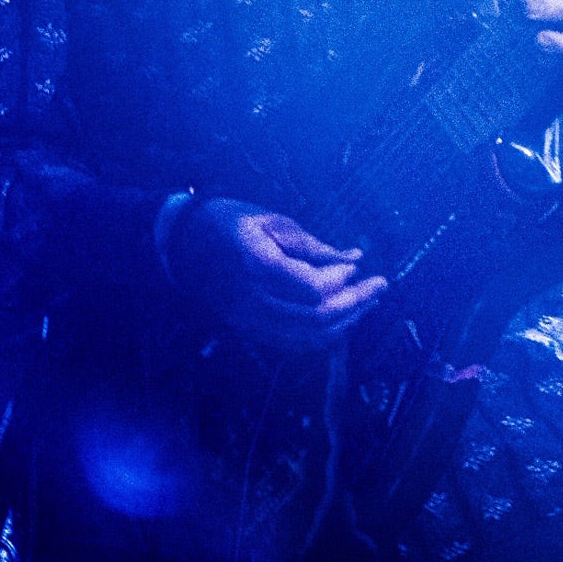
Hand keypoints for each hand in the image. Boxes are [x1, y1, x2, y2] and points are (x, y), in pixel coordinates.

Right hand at [171, 198, 386, 350]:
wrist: (182, 242)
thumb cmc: (228, 220)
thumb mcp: (270, 219)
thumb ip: (311, 243)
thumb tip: (354, 256)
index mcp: (256, 262)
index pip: (310, 287)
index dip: (340, 279)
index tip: (356, 263)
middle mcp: (251, 298)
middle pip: (314, 317)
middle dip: (354, 304)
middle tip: (380, 286)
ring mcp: (247, 319)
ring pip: (305, 336)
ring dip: (343, 322)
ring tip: (368, 303)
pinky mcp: (247, 328)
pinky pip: (291, 342)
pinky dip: (321, 335)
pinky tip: (341, 319)